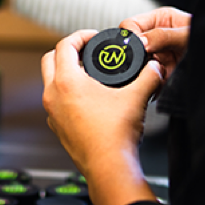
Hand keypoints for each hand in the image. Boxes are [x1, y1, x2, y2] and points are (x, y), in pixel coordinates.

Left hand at [42, 30, 162, 204]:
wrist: (109, 169)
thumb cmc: (115, 135)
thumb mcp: (136, 97)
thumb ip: (148, 77)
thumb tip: (155, 69)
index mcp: (66, 81)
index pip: (64, 45)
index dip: (80, 35)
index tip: (93, 37)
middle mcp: (52, 95)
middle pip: (49, 59)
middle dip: (67, 50)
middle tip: (87, 51)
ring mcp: (52, 112)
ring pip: (49, 81)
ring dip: (64, 72)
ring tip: (88, 73)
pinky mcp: (57, 127)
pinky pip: (54, 101)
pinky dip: (65, 93)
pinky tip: (87, 99)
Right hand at [120, 7, 191, 79]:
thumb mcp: (187, 34)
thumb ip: (163, 35)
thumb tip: (140, 42)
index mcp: (159, 19)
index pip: (131, 25)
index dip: (131, 36)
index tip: (136, 49)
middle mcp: (156, 37)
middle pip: (132, 47)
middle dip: (136, 57)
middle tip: (147, 64)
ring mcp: (159, 57)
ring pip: (138, 66)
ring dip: (144, 72)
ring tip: (157, 75)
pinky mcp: (163, 75)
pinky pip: (149, 81)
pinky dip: (151, 86)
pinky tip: (159, 87)